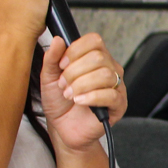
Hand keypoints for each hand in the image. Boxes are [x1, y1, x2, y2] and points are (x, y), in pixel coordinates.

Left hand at [41, 33, 126, 150]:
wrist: (62, 128)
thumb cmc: (59, 102)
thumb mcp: (49, 77)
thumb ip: (52, 58)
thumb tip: (57, 40)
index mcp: (95, 58)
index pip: (94, 41)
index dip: (75, 50)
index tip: (62, 64)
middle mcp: (109, 69)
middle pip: (98, 57)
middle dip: (75, 71)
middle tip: (64, 84)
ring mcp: (116, 87)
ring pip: (105, 75)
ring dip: (81, 85)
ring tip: (70, 95)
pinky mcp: (118, 105)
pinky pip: (111, 95)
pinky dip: (91, 97)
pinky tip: (79, 101)